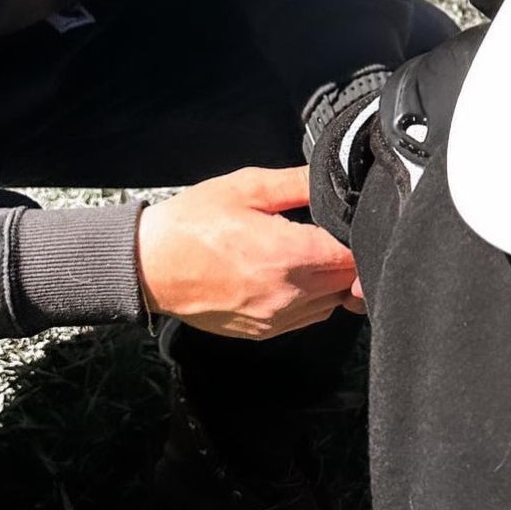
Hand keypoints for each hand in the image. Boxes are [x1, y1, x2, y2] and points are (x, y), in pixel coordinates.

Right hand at [137, 166, 362, 339]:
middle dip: (350, 258)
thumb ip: (299, 183)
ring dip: (333, 280)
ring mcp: (277, 319)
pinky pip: (309, 317)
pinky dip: (312, 297)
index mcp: (288, 256)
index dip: (362, 238)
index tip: (352, 222)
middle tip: (333, 232)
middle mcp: (289, 295)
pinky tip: (294, 273)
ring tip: (312, 252)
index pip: (354, 257)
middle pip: (350, 283)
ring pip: (334, 303)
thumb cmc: (193, 224)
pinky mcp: (264, 332)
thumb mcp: (247, 187)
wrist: (148, 267)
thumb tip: (336, 177)